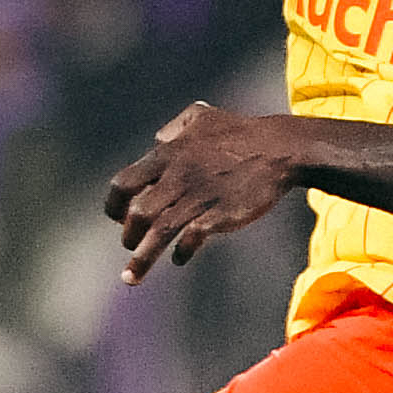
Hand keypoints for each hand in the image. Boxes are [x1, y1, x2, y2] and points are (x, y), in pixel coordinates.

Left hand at [104, 103, 300, 282]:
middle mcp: (176, 178)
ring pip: (158, 232)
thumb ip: (173, 128)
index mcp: (167, 155)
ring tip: (132, 277)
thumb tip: (156, 140)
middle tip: (130, 244)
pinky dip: (181, 252)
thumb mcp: (201, 115)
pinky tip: (180, 258)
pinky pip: (190, 239)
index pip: (123, 184)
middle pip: (137, 213)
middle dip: (128, 234)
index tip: (118, 217)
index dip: (114, 205)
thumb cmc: (240, 132)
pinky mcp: (218, 214)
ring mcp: (197, 197)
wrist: (278, 149)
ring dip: (142, 258)